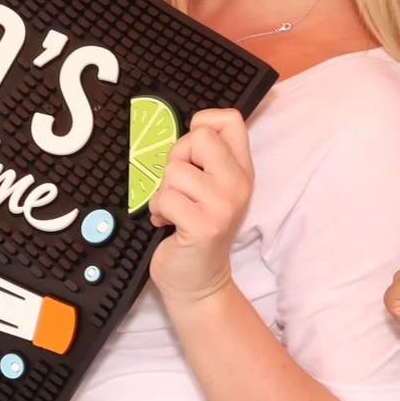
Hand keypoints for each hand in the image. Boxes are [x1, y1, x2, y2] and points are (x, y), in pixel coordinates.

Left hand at [149, 108, 253, 304]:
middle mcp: (238, 183)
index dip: (202, 126)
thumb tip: (185, 133)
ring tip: (174, 209)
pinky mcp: (204, 224)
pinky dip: (158, 210)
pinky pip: (166, 197)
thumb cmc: (196, 230)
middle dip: (177, 158)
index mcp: (241, 169)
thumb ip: (204, 159)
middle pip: (200, 136)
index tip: (193, 154)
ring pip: (175, 170)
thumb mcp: (210, 188)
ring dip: (164, 191)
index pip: (230, 119)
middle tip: (179, 186)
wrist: (199, 281)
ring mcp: (224, 204)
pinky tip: (167, 223)